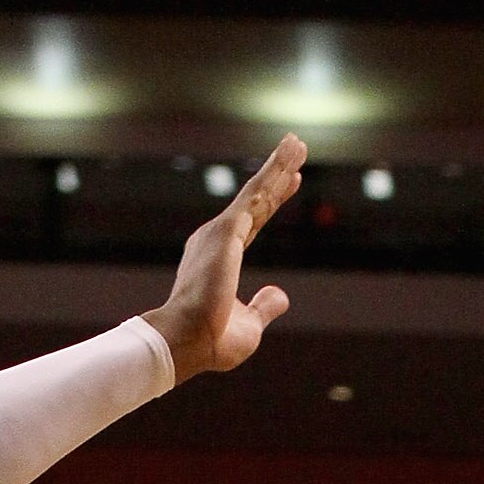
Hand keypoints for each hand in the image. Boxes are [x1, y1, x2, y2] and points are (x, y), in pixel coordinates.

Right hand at [143, 135, 302, 382]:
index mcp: (218, 259)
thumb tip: (281, 295)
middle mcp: (216, 239)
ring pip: (258, 192)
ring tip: (296, 142)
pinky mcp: (228, 231)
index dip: (272, 202)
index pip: (253, 223)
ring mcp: (222, 232)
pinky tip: (288, 159)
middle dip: (276, 174)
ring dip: (278, 165)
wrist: (188, 342)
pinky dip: (273, 175)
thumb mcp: (249, 325)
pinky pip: (257, 196)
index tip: (289, 183)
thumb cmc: (212, 341)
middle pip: (256, 200)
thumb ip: (264, 306)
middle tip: (295, 149)